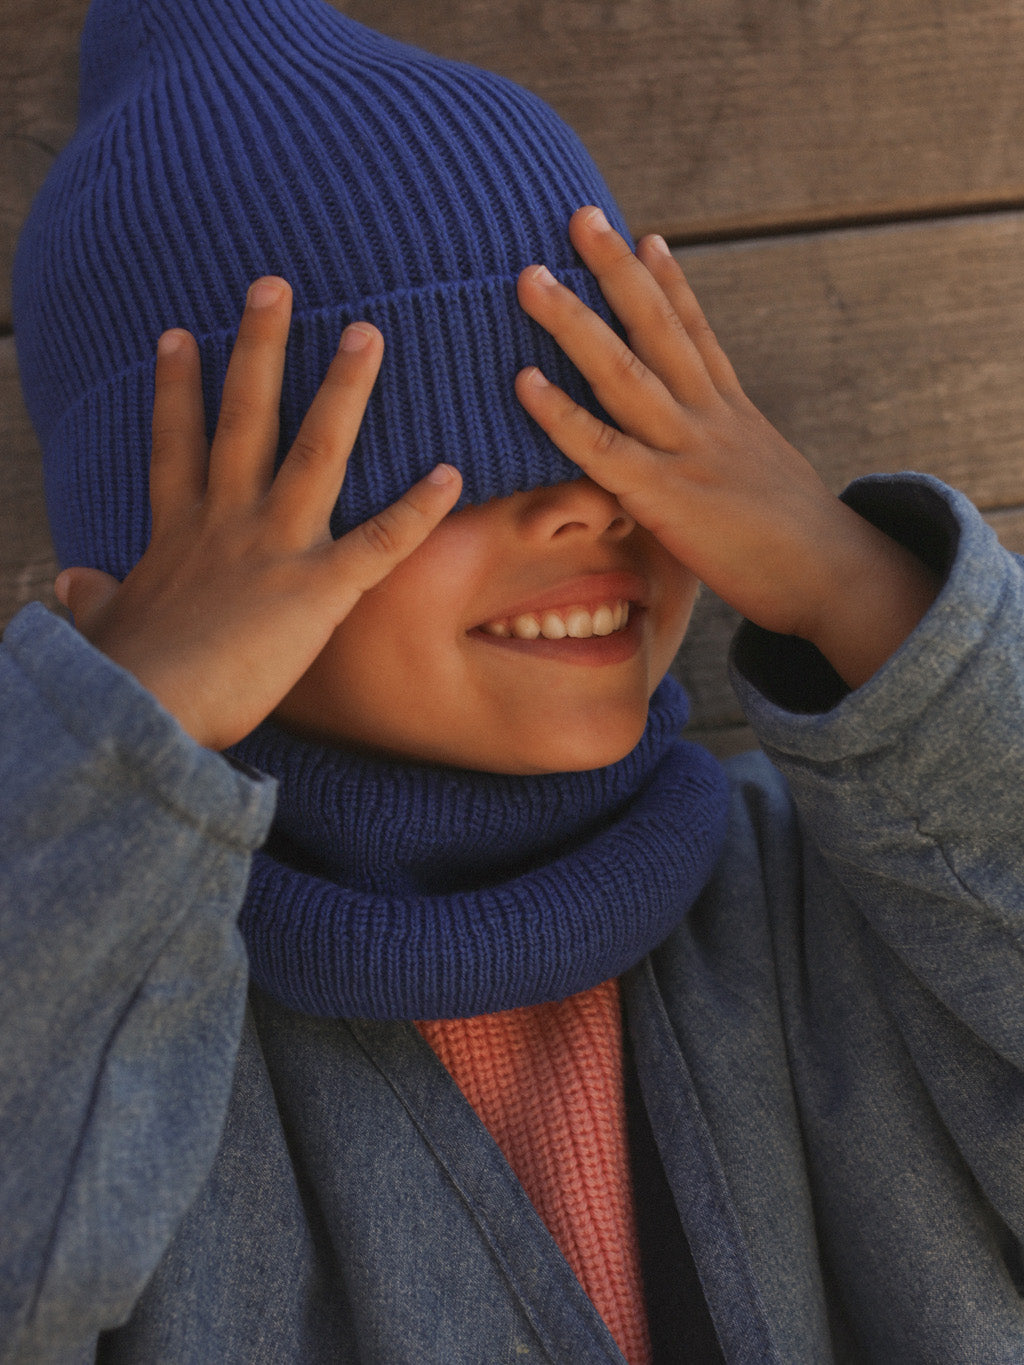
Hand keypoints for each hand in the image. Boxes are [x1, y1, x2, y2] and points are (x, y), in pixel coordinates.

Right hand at [55, 278, 461, 748]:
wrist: (147, 709)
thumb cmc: (127, 676)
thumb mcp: (106, 625)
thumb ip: (95, 598)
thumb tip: (69, 583)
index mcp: (179, 531)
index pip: (177, 443)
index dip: (177, 388)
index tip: (179, 334)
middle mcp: (227, 521)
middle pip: (244, 416)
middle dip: (260, 347)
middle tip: (275, 286)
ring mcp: (275, 547)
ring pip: (316, 450)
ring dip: (345, 390)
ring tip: (369, 332)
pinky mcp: (319, 589)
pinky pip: (381, 542)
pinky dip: (419, 509)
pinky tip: (451, 474)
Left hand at [515, 207, 938, 688]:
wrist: (834, 578)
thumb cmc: (798, 544)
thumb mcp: (767, 481)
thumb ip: (733, 459)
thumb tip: (721, 459)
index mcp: (734, 413)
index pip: (698, 333)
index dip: (670, 282)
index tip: (643, 235)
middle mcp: (710, 417)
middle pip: (658, 327)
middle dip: (616, 269)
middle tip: (579, 216)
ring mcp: (687, 452)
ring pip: (622, 371)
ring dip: (575, 320)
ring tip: (530, 277)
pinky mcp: (665, 497)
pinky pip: (602, 450)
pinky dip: (561, 414)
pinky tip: (524, 381)